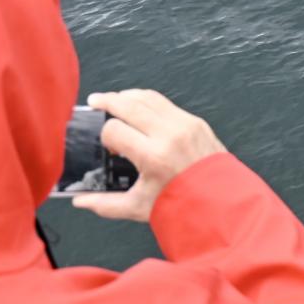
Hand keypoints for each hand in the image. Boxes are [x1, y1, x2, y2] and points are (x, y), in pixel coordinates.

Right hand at [72, 89, 225, 221]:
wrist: (222, 204)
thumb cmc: (183, 206)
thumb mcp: (140, 208)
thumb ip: (105, 204)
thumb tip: (80, 200)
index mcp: (153, 156)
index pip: (114, 130)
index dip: (105, 137)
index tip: (109, 146)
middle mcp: (169, 135)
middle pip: (128, 104)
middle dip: (107, 101)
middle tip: (94, 102)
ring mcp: (185, 125)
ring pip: (147, 97)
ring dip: (127, 95)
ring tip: (113, 100)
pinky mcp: (196, 122)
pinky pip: (166, 103)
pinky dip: (148, 101)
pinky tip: (139, 106)